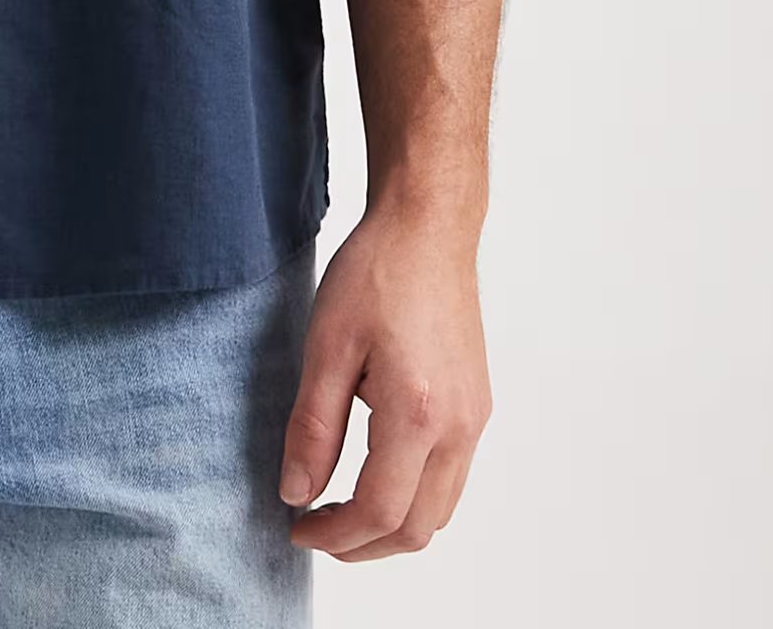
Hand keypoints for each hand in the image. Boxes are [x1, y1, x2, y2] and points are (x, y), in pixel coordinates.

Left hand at [276, 202, 493, 560]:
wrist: (428, 227)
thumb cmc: (376, 273)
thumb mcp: (326, 346)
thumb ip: (312, 427)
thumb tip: (297, 493)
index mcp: (417, 414)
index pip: (379, 512)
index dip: (334, 536)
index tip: (296, 528)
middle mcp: (458, 426)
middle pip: (418, 529)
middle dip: (363, 545)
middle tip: (315, 529)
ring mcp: (474, 418)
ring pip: (440, 511)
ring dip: (392, 526)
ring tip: (341, 509)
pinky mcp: (477, 404)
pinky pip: (452, 478)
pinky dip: (415, 497)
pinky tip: (377, 473)